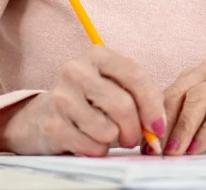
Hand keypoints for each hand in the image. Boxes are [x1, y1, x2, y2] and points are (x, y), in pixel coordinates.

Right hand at [0, 45, 165, 155]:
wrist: (46, 115)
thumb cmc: (92, 101)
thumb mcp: (116, 87)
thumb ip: (142, 98)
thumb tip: (158, 127)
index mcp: (97, 55)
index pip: (135, 76)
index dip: (153, 106)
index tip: (158, 127)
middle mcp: (76, 70)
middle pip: (123, 105)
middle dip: (134, 129)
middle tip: (132, 137)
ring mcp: (61, 97)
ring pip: (107, 129)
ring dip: (113, 140)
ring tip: (107, 134)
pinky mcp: (52, 125)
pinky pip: (91, 146)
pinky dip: (97, 150)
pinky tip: (89, 140)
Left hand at [160, 60, 205, 155]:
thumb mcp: (205, 125)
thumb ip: (183, 126)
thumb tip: (152, 145)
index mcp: (197, 73)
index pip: (168, 93)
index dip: (154, 118)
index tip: (145, 144)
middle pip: (180, 94)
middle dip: (166, 124)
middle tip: (157, 151)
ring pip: (198, 99)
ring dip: (184, 128)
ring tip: (175, 152)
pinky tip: (198, 147)